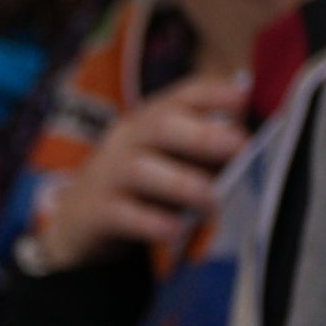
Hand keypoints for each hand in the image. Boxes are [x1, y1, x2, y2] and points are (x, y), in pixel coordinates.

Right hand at [36, 71, 248, 269]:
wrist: (76, 222)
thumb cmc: (138, 188)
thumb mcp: (168, 161)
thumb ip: (205, 155)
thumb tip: (249, 152)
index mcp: (149, 121)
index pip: (180, 96)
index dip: (211, 94)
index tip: (242, 101)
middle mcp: (127, 141)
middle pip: (160, 126)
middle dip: (202, 135)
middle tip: (239, 147)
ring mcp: (107, 175)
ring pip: (141, 170)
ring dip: (182, 183)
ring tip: (212, 200)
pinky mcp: (95, 212)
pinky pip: (122, 214)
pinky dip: (150, 221)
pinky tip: (173, 231)